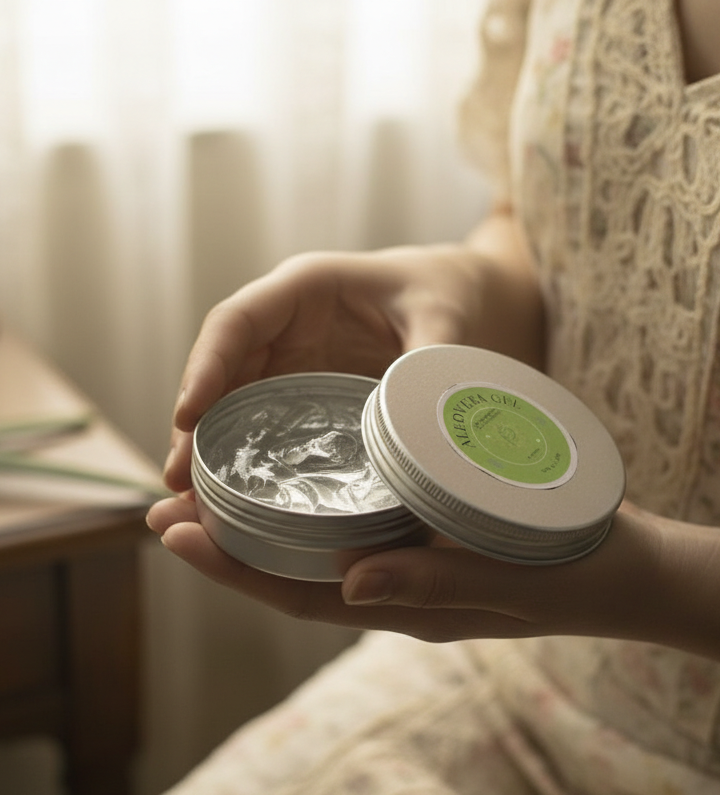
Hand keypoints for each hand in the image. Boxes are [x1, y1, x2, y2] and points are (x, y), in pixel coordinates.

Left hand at [148, 494, 719, 696]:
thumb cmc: (573, 571)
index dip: (231, 568)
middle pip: (291, 576)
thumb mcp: (509, 578)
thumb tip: (347, 585)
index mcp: (404, 607)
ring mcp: (408, 568)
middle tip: (165, 503)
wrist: (626, 568)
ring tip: (210, 486)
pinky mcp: (426, 540)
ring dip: (260, 523)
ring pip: (315, 553)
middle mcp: (393, 592)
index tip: (173, 530)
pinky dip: (312, 508)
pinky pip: (352, 530)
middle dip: (226, 545)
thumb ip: (432, 583)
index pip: (297, 596)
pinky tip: (296, 474)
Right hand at [163, 235, 542, 493]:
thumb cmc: (446, 295)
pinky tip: (238, 500)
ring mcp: (292, 362)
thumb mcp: (444, 320)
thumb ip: (428, 359)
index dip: (205, 366)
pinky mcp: (306, 393)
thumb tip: (405, 424)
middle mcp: (287, 326)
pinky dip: (250, 458)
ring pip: (235, 402)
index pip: (237, 322)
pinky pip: (266, 423)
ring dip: (213, 449)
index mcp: (306, 288)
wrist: (462, 302)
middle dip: (197, 424)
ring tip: (195, 505)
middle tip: (180, 483)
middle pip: (223, 371)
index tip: (187, 415)